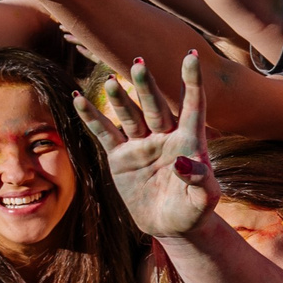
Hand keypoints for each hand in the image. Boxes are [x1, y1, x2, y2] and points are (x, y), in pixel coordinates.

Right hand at [75, 55, 220, 239]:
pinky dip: (91, 117)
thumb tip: (182, 161)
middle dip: (147, 86)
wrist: (171, 226)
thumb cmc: (194, 211)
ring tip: (112, 82)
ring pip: (129, 115)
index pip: (193, 106)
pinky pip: (104, 133)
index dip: (192, 81)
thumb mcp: (204, 199)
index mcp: (190, 141)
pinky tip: (78, 99)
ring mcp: (140, 144)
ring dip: (120, 99)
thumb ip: (200, 180)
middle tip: (138, 62)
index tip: (191, 56)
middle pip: (155, 105)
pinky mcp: (120, 157)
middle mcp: (164, 136)